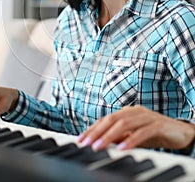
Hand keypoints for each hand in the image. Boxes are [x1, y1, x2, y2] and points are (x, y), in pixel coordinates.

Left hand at [78, 105, 194, 151]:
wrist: (179, 132)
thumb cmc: (154, 133)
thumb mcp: (133, 136)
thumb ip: (119, 137)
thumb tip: (100, 142)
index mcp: (127, 112)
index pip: (106, 119)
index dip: (93, 128)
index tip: (81, 139)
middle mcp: (135, 111)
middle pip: (112, 119)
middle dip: (97, 131)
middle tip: (86, 143)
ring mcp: (147, 116)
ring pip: (124, 123)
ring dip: (110, 136)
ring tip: (99, 146)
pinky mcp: (158, 124)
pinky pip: (142, 132)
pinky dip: (131, 140)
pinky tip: (123, 148)